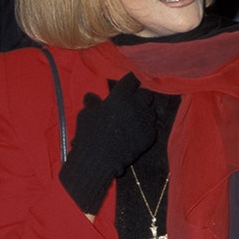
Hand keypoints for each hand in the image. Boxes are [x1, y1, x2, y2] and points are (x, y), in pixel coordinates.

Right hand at [58, 73, 158, 212]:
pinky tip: (136, 131)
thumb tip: (91, 97)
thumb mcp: (86, 115)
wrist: (99, 159)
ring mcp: (146, 120)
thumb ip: (92, 103)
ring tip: (134, 118)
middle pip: (146, 94)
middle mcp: (138, 105)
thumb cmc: (90, 134)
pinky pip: (152, 126)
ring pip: (151, 110)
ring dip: (144, 111)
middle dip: (140, 96)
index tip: (129, 84)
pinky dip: (145, 127)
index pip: (132, 79)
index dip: (130, 81)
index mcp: (122, 96)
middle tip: (132, 102)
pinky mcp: (151, 135)